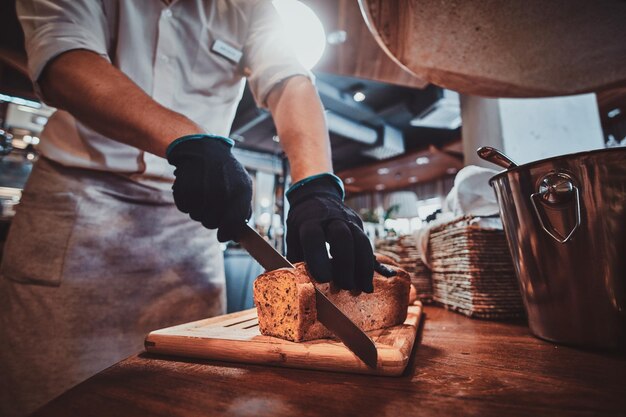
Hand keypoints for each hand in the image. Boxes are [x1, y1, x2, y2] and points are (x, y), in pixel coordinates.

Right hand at [167, 134, 251, 241]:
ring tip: (202, 193)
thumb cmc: (225, 171)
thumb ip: (243, 208)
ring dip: (198, 210)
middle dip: (210, 219)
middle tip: (210, 206)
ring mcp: (203, 188)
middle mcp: (223, 190)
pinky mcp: (186, 186)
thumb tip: (238, 232)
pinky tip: (191, 189)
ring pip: (197, 216)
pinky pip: (184, 207)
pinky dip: (186, 203)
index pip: (234, 223)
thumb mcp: (242, 184)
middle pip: (212, 222)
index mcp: (240, 191)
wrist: (203, 148)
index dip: (227, 233)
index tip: (222, 236)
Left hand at [286, 173, 394, 292]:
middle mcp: (330, 218)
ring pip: (361, 241)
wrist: (316, 196)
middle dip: (346, 263)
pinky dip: (368, 265)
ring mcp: (348, 220)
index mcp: (309, 220)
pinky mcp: (359, 225)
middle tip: (344, 286)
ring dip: (363, 267)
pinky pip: (367, 245)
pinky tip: (367, 283)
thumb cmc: (301, 223)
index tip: (323, 279)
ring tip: (362, 289)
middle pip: (342, 237)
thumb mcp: (292, 235)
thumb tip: (297, 284)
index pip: (314, 236)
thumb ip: (296, 257)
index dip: (318, 257)